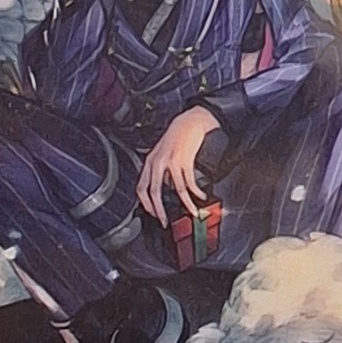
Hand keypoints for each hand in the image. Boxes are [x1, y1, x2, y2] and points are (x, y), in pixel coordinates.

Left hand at [137, 105, 218, 226]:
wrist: (189, 121)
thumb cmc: (176, 136)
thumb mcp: (163, 153)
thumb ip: (161, 171)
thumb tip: (165, 189)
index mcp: (150, 161)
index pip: (141, 187)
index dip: (145, 203)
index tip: (153, 213)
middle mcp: (157, 162)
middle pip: (154, 192)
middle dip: (159, 210)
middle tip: (165, 221)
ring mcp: (171, 161)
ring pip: (176, 189)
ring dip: (186, 203)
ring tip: (192, 211)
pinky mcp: (185, 160)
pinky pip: (190, 182)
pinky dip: (196, 192)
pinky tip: (200, 195)